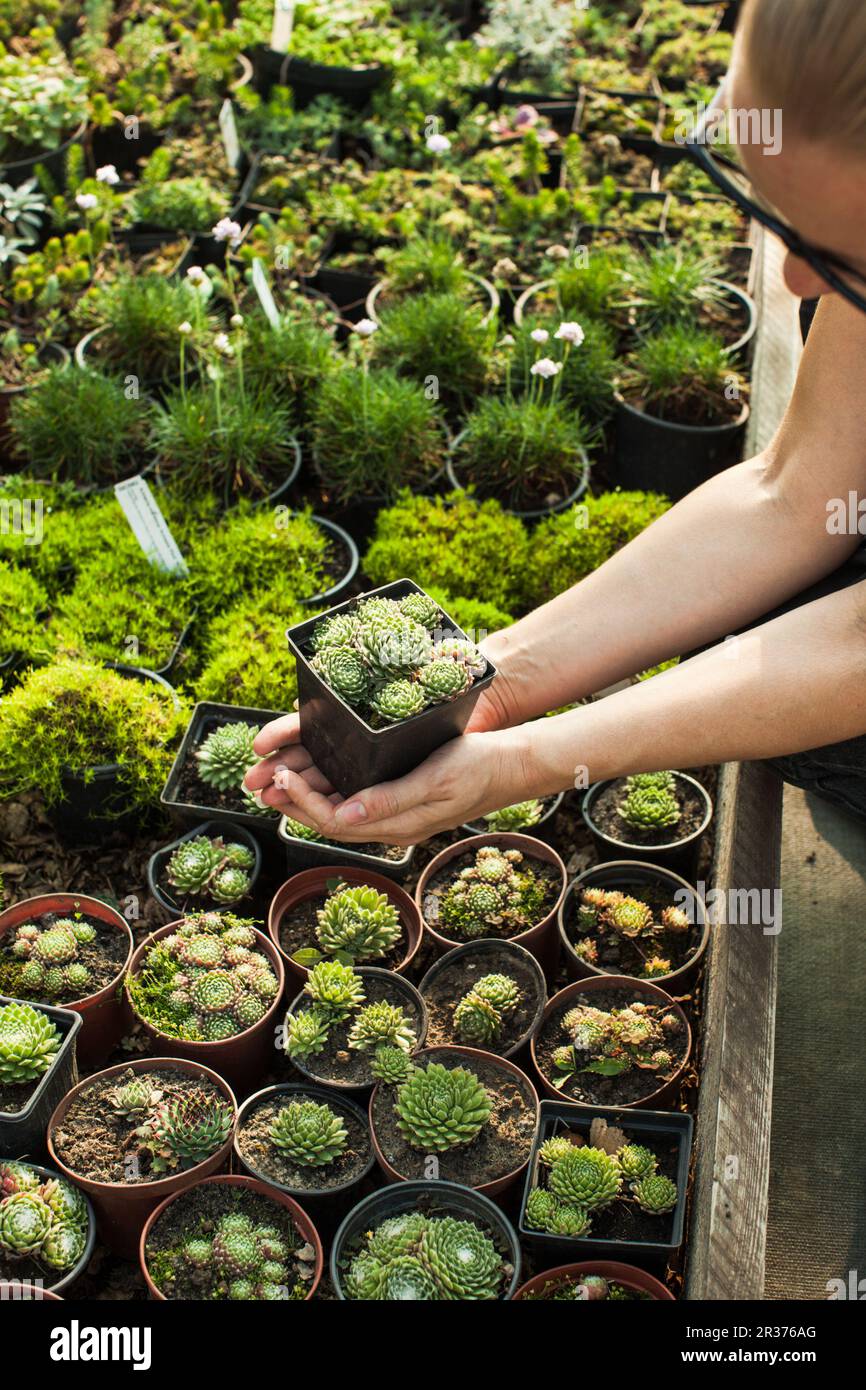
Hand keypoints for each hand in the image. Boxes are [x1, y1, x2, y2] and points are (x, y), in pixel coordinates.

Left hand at [243, 712, 535, 845]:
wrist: (512, 766)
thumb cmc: (477, 768)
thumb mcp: (433, 780)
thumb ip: (389, 800)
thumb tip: (343, 814)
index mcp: (397, 825)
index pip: (334, 823)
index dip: (301, 803)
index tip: (280, 776)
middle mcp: (392, 826)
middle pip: (329, 823)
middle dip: (293, 803)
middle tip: (264, 778)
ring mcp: (396, 815)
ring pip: (339, 813)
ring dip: (306, 797)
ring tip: (279, 775)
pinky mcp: (400, 799)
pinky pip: (355, 800)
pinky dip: (329, 788)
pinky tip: (318, 771)